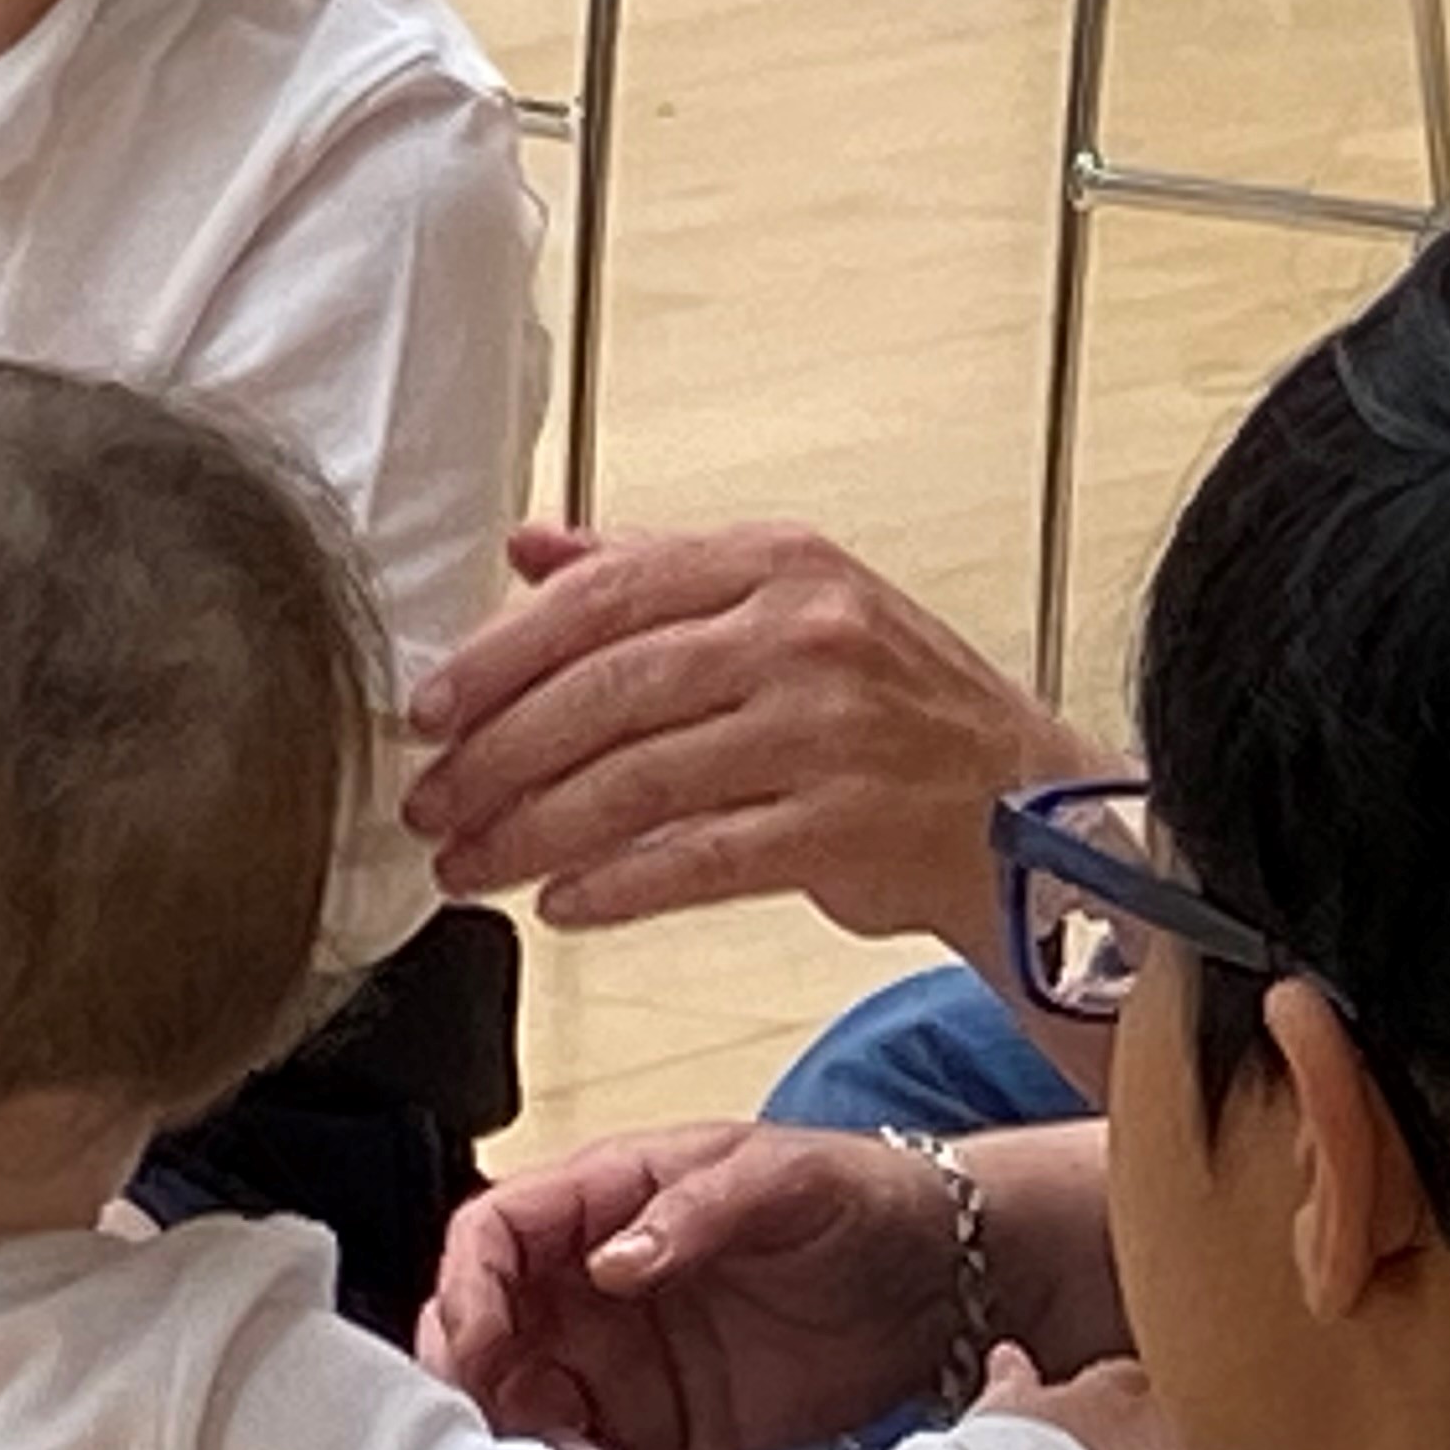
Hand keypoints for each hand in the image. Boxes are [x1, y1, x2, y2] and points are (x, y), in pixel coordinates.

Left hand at [405, 523, 1095, 946]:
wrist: (1022, 810)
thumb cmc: (891, 709)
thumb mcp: (786, 604)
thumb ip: (652, 572)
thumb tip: (528, 547)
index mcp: (779, 561)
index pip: (605, 593)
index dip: (499, 654)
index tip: (428, 708)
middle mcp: (806, 631)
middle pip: (609, 689)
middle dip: (496, 756)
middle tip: (429, 802)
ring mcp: (830, 729)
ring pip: (639, 780)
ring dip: (531, 831)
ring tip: (468, 864)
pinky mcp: (843, 826)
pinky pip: (698, 860)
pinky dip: (615, 886)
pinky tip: (561, 903)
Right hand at [417, 1121, 962, 1449]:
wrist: (944, 1280)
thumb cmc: (864, 1195)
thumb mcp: (786, 1178)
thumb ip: (697, 1208)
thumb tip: (612, 1256)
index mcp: (614, 1192)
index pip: (497, 1228)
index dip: (470, 1282)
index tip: (481, 1338)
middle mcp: (600, 1273)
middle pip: (488, 1318)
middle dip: (471, 1369)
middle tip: (490, 1419)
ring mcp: (624, 1352)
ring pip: (519, 1394)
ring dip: (511, 1432)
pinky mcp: (657, 1422)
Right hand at [976, 1345, 1345, 1449]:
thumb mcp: (1003, 1410)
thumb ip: (1014, 1383)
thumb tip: (1008, 1354)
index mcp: (1107, 1390)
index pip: (1156, 1369)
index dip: (1183, 1369)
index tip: (1206, 1353)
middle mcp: (1157, 1417)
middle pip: (1219, 1396)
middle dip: (1252, 1391)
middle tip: (1296, 1371)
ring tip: (1346, 1448)